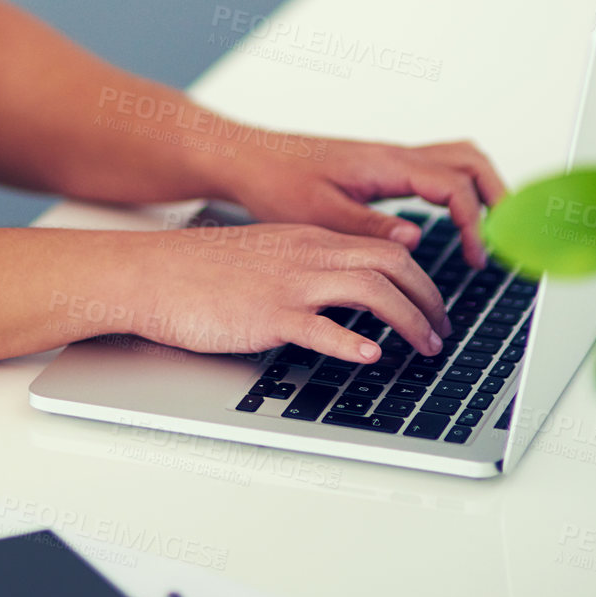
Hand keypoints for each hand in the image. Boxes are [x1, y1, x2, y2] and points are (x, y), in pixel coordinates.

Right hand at [133, 222, 451, 361]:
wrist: (153, 272)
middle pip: (392, 263)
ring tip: (425, 348)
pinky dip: (351, 342)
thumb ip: (306, 268)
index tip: (433, 307)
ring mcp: (289, 284)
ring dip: (409, 319)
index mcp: (309, 240)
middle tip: (442, 331)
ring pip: (370, 289)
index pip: (386, 248)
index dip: (421, 280)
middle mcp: (307, 255)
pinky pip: (319, 326)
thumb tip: (343, 297)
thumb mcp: (267, 257)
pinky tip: (370, 356)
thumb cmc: (201, 270)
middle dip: (429, 299)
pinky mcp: (267, 314)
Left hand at [220, 134, 507, 267]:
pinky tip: (452, 223)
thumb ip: (367, 228)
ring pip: (457, 160)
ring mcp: (391, 158)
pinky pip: (437, 170)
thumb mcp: (318, 214)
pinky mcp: (383, 168)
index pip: (453, 185)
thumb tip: (414, 241)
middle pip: (469, 161)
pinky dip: (458, 190)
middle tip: (504, 240)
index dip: (475, 222)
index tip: (476, 258)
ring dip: (482, 190)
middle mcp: (393, 155)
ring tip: (489, 233)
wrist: (250, 158)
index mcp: (384, 164)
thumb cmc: (277, 181)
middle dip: (498, 196)